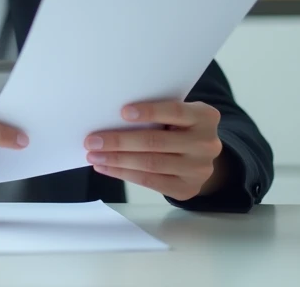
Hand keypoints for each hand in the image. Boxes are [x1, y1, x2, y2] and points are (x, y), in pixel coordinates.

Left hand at [83, 100, 225, 201]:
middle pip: (156, 141)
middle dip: (120, 141)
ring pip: (151, 164)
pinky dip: (124, 174)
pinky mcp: (187, 188)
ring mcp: (199, 169)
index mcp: (205, 117)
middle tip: (92, 140)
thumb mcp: (178, 116)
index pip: (175, 111)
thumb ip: (158, 114)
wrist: (201, 156)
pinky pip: (150, 182)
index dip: (149, 112)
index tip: (122, 112)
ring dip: (117, 160)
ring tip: (94, 156)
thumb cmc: (180, 127)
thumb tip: (111, 118)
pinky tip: (106, 168)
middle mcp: (207, 144)